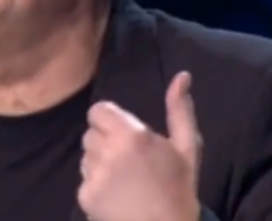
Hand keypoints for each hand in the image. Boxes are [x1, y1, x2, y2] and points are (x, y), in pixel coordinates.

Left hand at [79, 71, 201, 220]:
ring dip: (99, 162)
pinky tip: (116, 197)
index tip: (123, 132)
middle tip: (127, 158)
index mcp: (131, 135)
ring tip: (123, 179)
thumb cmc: (179, 190)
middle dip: (105, 141)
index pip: (98, 111)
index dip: (109, 119)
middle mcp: (107, 152)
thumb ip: (180, 110)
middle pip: (91, 133)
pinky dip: (96, 185)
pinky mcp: (85, 197)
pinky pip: (84, 180)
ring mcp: (93, 176)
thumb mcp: (187, 148)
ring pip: (86, 156)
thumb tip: (182, 75)